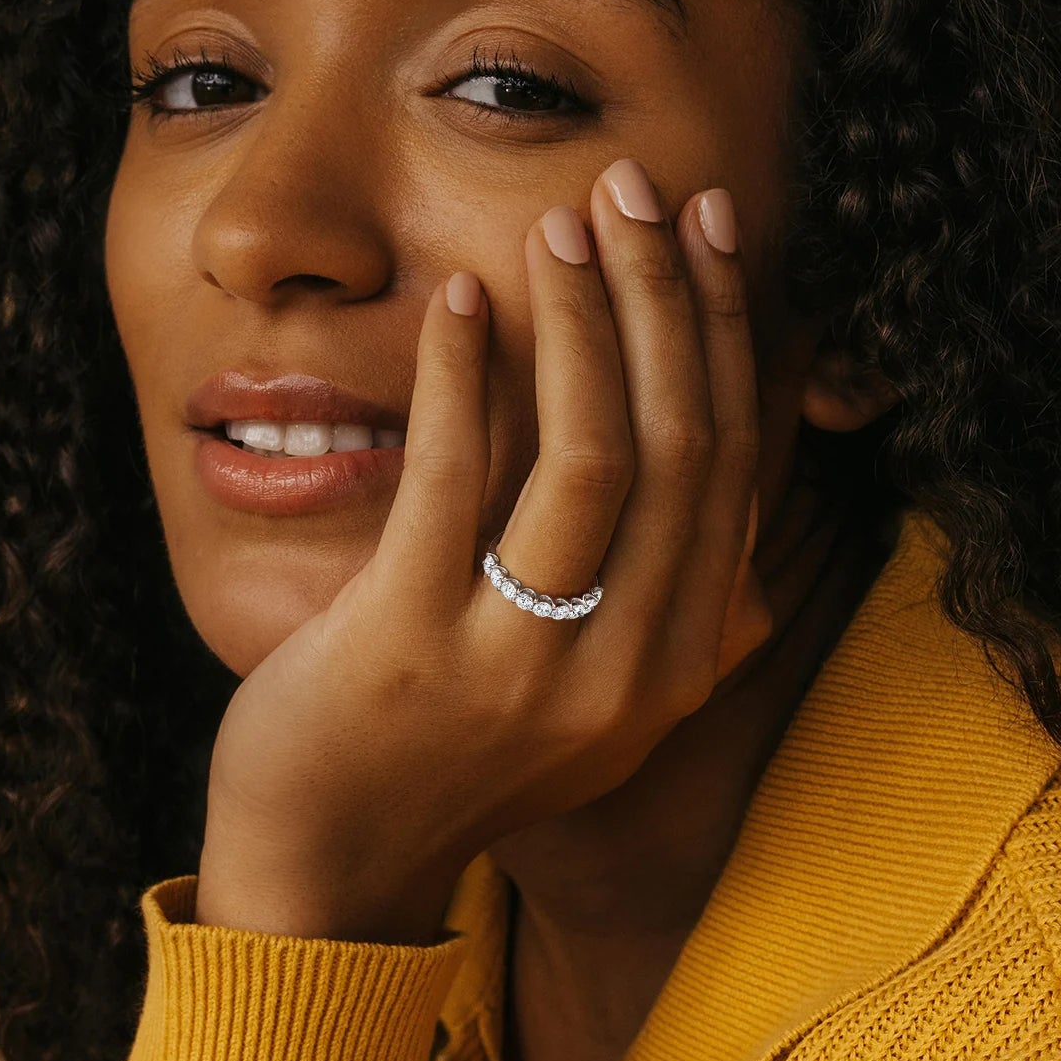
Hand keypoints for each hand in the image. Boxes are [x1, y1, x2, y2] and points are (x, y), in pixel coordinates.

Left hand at [196, 159, 773, 943]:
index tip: (709, 233)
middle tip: (638, 188)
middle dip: (666, 295)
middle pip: (676, 443)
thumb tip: (731, 515)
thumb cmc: (451, 757)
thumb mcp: (592, 700)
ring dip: (583, 318)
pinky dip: (466, 375)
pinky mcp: (410, 646)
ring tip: (560, 223)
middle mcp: (625, 668)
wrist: (330, 871)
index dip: (725, 333)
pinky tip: (459, 299)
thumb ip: (662, 610)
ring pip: (591, 454)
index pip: (729, 466)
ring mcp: (520, 663)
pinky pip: (455, 481)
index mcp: (676, 665)